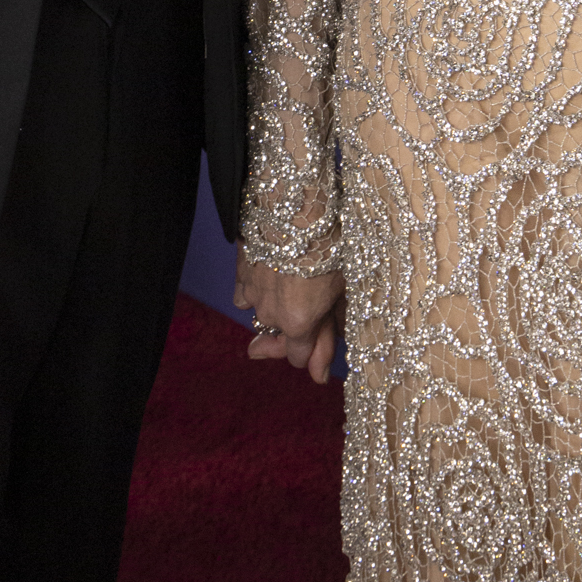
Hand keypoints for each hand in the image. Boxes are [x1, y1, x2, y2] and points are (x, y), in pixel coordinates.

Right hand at [232, 244, 343, 385]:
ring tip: (296, 280)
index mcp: (299, 323)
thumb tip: (318, 379)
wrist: (296, 203)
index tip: (323, 331)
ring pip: (263, 315)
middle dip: (295, 329)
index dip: (314, 349)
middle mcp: (271, 314)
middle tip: (309, 305)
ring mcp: (252, 293)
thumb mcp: (342, 291)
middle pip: (280, 337)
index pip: (299, 359)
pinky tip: (274, 274)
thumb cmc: (330, 242)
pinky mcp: (240, 273)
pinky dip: (258, 291)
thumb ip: (328, 336)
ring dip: (277, 307)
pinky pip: (245, 295)